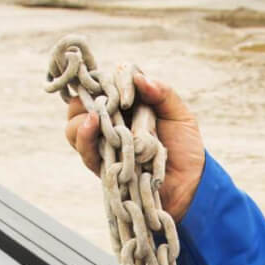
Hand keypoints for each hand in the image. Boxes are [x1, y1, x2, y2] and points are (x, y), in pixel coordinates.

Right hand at [64, 72, 205, 220]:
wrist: (188, 185)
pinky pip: (83, 149)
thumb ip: (162, 93)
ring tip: (97, 119)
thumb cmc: (185, 148)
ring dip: (83, 119)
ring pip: (75, 125)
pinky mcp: (102, 165)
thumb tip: (139, 79)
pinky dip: (83, 137)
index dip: (108, 82)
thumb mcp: (180, 115)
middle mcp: (112, 120)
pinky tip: (92, 128)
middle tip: (106, 105)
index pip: (105, 82)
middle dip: (89, 98)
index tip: (127, 99)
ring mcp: (104, 143)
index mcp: (128, 103)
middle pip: (82, 101)